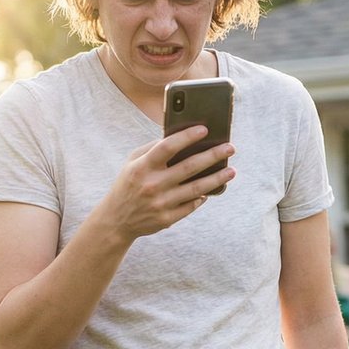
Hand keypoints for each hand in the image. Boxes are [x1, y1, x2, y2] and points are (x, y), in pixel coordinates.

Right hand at [98, 128, 234, 240]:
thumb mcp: (132, 162)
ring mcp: (161, 203)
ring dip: (217, 178)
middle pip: (189, 167)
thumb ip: (152, 149)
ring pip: (197, 189)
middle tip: (230, 148)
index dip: (187, 136)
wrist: (116, 220)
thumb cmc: (128, 184)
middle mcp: (152, 184)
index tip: (205, 129)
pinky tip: (212, 189)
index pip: (168, 147)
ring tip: (231, 170)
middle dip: (213, 156)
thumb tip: (180, 137)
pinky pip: (191, 206)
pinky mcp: (167, 218)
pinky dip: (202, 197)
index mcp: (143, 167)